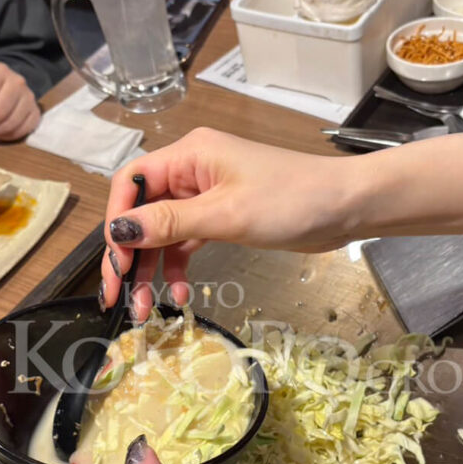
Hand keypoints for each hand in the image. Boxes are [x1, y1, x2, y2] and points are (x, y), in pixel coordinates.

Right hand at [101, 127, 361, 320]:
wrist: (347, 206)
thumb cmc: (291, 200)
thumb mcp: (226, 214)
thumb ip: (169, 223)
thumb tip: (119, 232)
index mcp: (188, 155)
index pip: (130, 184)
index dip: (116, 224)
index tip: (115, 264)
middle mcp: (191, 170)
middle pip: (141, 212)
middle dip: (129, 256)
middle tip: (119, 298)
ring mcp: (206, 194)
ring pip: (162, 232)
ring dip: (151, 269)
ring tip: (145, 308)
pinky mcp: (222, 216)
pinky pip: (186, 241)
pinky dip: (178, 266)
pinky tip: (179, 294)